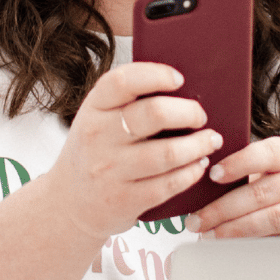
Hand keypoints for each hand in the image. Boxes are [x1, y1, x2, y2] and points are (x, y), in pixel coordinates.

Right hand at [44, 63, 223, 240]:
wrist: (68, 203)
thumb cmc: (94, 152)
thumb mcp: (97, 120)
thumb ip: (126, 102)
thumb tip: (182, 85)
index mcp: (93, 108)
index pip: (123, 81)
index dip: (156, 75)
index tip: (179, 79)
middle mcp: (98, 137)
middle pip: (155, 114)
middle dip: (189, 112)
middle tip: (201, 116)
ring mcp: (110, 170)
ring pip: (168, 153)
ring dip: (198, 145)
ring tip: (210, 141)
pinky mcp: (124, 199)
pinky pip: (168, 184)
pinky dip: (191, 173)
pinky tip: (198, 165)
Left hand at [183, 137, 279, 238]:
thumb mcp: (276, 174)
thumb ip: (247, 174)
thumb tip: (200, 184)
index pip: (269, 152)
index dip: (240, 162)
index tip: (213, 175)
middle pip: (264, 192)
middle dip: (225, 208)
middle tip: (198, 220)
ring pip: (274, 218)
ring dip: (237, 229)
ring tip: (211, 235)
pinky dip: (257, 246)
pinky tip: (235, 248)